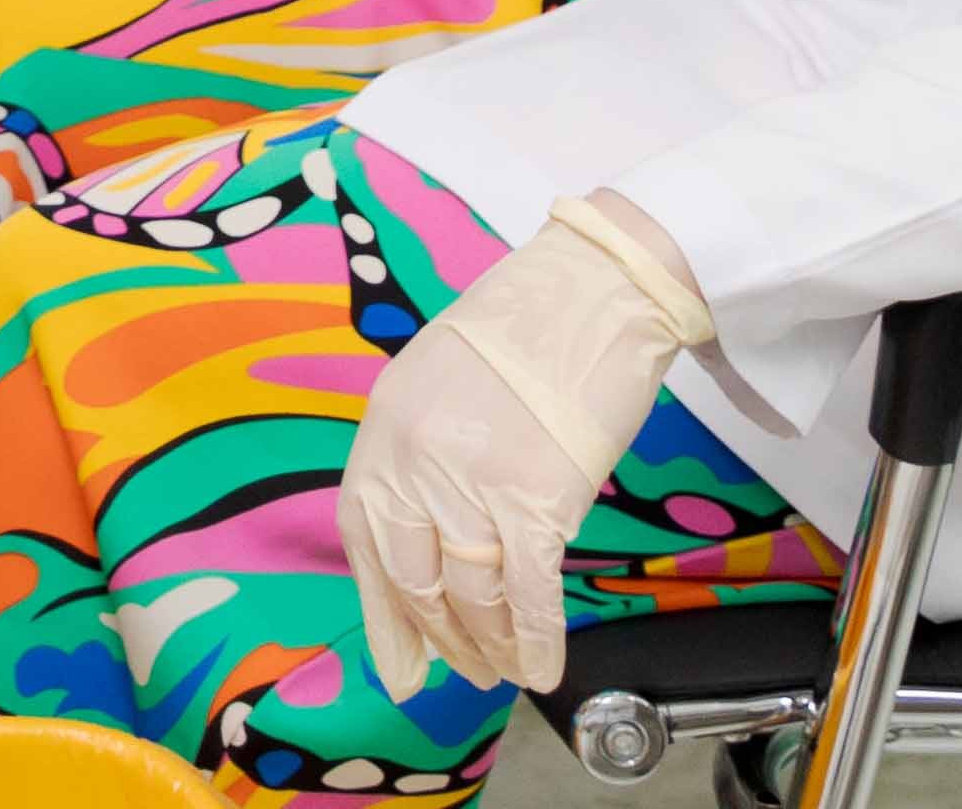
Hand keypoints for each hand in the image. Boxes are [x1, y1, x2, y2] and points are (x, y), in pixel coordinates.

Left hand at [338, 202, 707, 698]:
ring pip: (472, 595)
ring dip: (491, 645)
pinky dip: (536, 638)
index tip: (398, 659)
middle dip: (441, 637)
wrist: (597, 291)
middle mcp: (414, 457)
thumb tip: (428, 538)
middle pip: (415, 577)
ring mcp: (471, 480)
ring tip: (506, 670)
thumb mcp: (438, 383)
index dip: (382, 608)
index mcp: (384, 424)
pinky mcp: (535, 498)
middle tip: (464, 670)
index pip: (364, 536)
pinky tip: (543, 666)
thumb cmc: (529, 330)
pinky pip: (529, 593)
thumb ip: (421, 454)